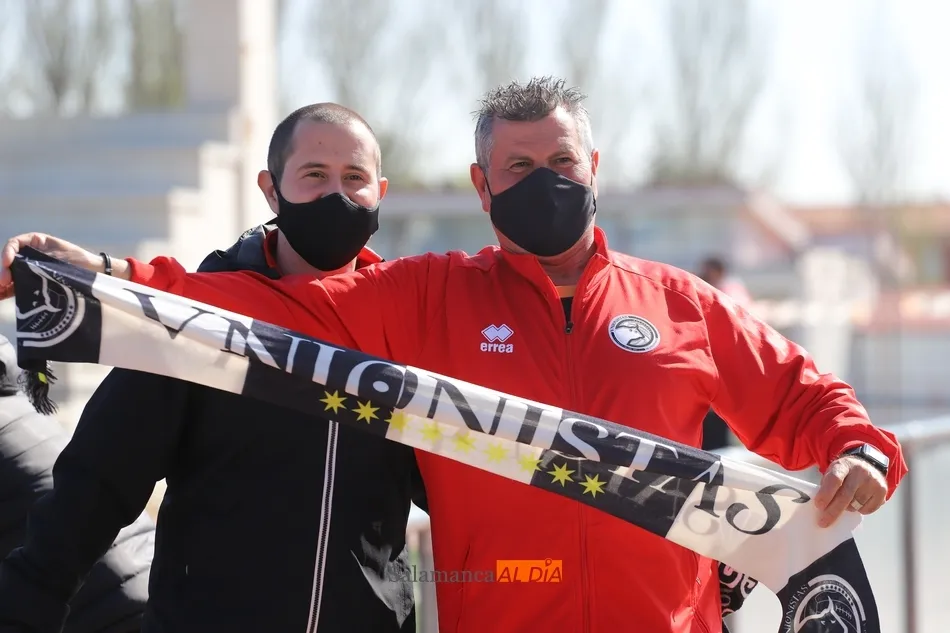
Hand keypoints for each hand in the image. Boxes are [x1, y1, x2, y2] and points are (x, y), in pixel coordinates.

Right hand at [0, 233, 125, 300]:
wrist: (94, 273)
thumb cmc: (80, 260)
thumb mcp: (60, 256)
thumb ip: (41, 259)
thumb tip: (21, 264)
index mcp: (36, 242)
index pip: (15, 244)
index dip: (8, 252)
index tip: (7, 262)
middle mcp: (30, 254)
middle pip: (10, 261)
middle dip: (3, 271)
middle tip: (3, 282)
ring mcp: (30, 269)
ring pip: (11, 274)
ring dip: (2, 283)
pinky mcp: (32, 283)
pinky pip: (17, 285)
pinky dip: (8, 291)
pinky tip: (1, 295)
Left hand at [814, 456, 886, 527]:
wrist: (869, 464)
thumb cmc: (846, 473)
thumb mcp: (833, 472)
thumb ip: (827, 486)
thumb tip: (822, 508)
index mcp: (844, 465)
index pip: (835, 479)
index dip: (826, 493)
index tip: (818, 506)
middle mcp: (860, 472)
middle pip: (845, 495)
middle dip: (833, 511)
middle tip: (823, 523)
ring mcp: (873, 482)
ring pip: (855, 505)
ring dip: (846, 509)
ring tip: (846, 501)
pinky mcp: (882, 491)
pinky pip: (867, 510)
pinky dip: (859, 510)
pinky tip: (858, 501)